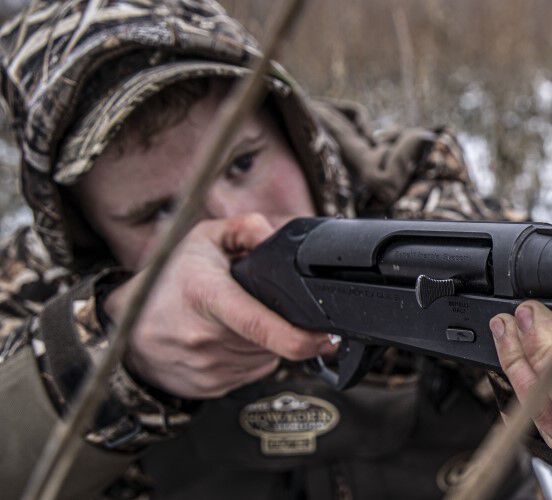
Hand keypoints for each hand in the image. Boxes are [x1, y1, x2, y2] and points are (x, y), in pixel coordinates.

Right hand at [106, 214, 333, 398]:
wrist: (122, 329)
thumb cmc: (165, 281)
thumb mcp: (202, 240)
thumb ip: (245, 229)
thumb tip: (277, 239)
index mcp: (205, 296)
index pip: (261, 325)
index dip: (302, 337)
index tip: (327, 336)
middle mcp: (204, 337)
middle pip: (272, 339)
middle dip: (279, 322)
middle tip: (255, 303)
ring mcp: (207, 367)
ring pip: (265, 357)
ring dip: (265, 341)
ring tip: (234, 319)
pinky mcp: (210, 388)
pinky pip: (251, 373)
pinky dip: (250, 357)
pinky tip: (227, 339)